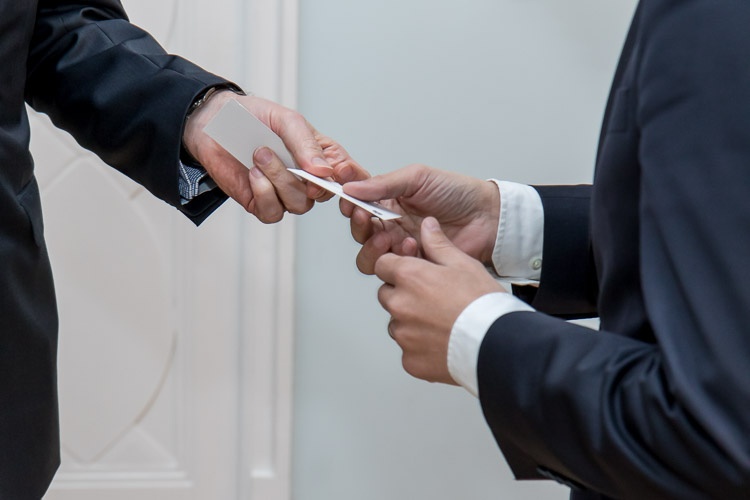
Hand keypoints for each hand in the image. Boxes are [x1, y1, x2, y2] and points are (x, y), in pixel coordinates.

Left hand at [183, 91, 365, 221]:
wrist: (213, 124)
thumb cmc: (252, 117)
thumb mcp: (286, 121)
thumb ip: (306, 144)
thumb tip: (325, 172)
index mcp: (321, 156)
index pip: (350, 174)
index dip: (352, 179)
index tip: (340, 172)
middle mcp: (306, 179)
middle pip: (324, 195)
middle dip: (309, 182)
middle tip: (293, 161)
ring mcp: (284, 193)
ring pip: (298, 204)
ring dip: (279, 179)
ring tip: (260, 154)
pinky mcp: (261, 204)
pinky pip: (273, 212)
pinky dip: (264, 192)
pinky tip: (254, 173)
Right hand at [342, 164, 499, 273]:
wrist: (487, 218)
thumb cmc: (457, 193)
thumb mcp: (418, 178)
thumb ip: (384, 183)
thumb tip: (352, 186)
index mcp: (389, 201)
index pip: (359, 204)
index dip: (350, 204)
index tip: (350, 202)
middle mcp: (392, 225)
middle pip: (360, 233)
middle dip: (360, 227)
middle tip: (369, 219)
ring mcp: (402, 247)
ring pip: (370, 257)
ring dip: (375, 248)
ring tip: (392, 237)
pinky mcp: (415, 266)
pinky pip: (394, 270)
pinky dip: (399, 259)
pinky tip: (413, 247)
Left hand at [375, 217, 504, 383]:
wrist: (498, 345)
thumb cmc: (483, 304)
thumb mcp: (463, 264)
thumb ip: (438, 245)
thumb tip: (426, 226)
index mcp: (409, 277)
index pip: (382, 265)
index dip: (398, 267)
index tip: (413, 274)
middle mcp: (399, 305)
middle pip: (387, 295)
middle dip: (403, 295)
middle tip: (433, 300)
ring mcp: (403, 335)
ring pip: (397, 324)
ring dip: (411, 322)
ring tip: (441, 322)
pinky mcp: (409, 360)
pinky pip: (407, 351)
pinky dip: (420, 347)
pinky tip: (443, 342)